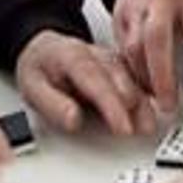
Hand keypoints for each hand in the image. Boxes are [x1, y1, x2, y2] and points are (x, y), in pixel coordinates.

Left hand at [16, 30, 155, 135]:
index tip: (121, 127)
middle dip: (134, 106)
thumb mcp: (31, 88)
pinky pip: (137, 81)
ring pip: (133, 80)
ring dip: (143, 103)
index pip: (95, 80)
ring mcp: (111, 61)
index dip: (111, 105)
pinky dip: (146, 97)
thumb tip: (74, 120)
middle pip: (121, 79)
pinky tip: (151, 114)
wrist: (43, 52)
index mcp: (72, 57)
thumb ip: (52, 105)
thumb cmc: (39, 70)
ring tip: (149, 126)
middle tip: (142, 130)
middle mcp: (96, 56)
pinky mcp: (120, 69)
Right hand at [112, 0, 182, 112]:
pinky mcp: (119, 14)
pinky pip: (121, 48)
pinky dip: (131, 71)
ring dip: (144, 78)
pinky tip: (140, 87)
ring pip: (134, 46)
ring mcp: (137, 3)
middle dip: (163, 76)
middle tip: (169, 106)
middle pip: (157, 38)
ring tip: (155, 101)